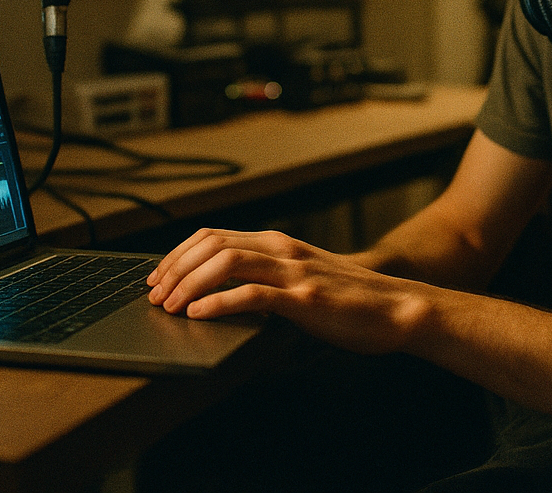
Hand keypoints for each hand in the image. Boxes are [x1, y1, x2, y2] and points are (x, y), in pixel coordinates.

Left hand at [145, 228, 434, 354]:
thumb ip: (269, 278)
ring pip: (226, 263)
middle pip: (212, 245)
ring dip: (189, 285)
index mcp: (277, 243)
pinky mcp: (303, 298)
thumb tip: (224, 292)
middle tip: (154, 295)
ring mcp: (293, 271)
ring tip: (170, 306)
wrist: (397, 309)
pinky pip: (253, 295)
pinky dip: (218, 303)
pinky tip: (199, 315)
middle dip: (175, 269)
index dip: (178, 255)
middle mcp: (281, 250)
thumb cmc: (350, 300)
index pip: (213, 237)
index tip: (158, 277)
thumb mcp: (302, 278)